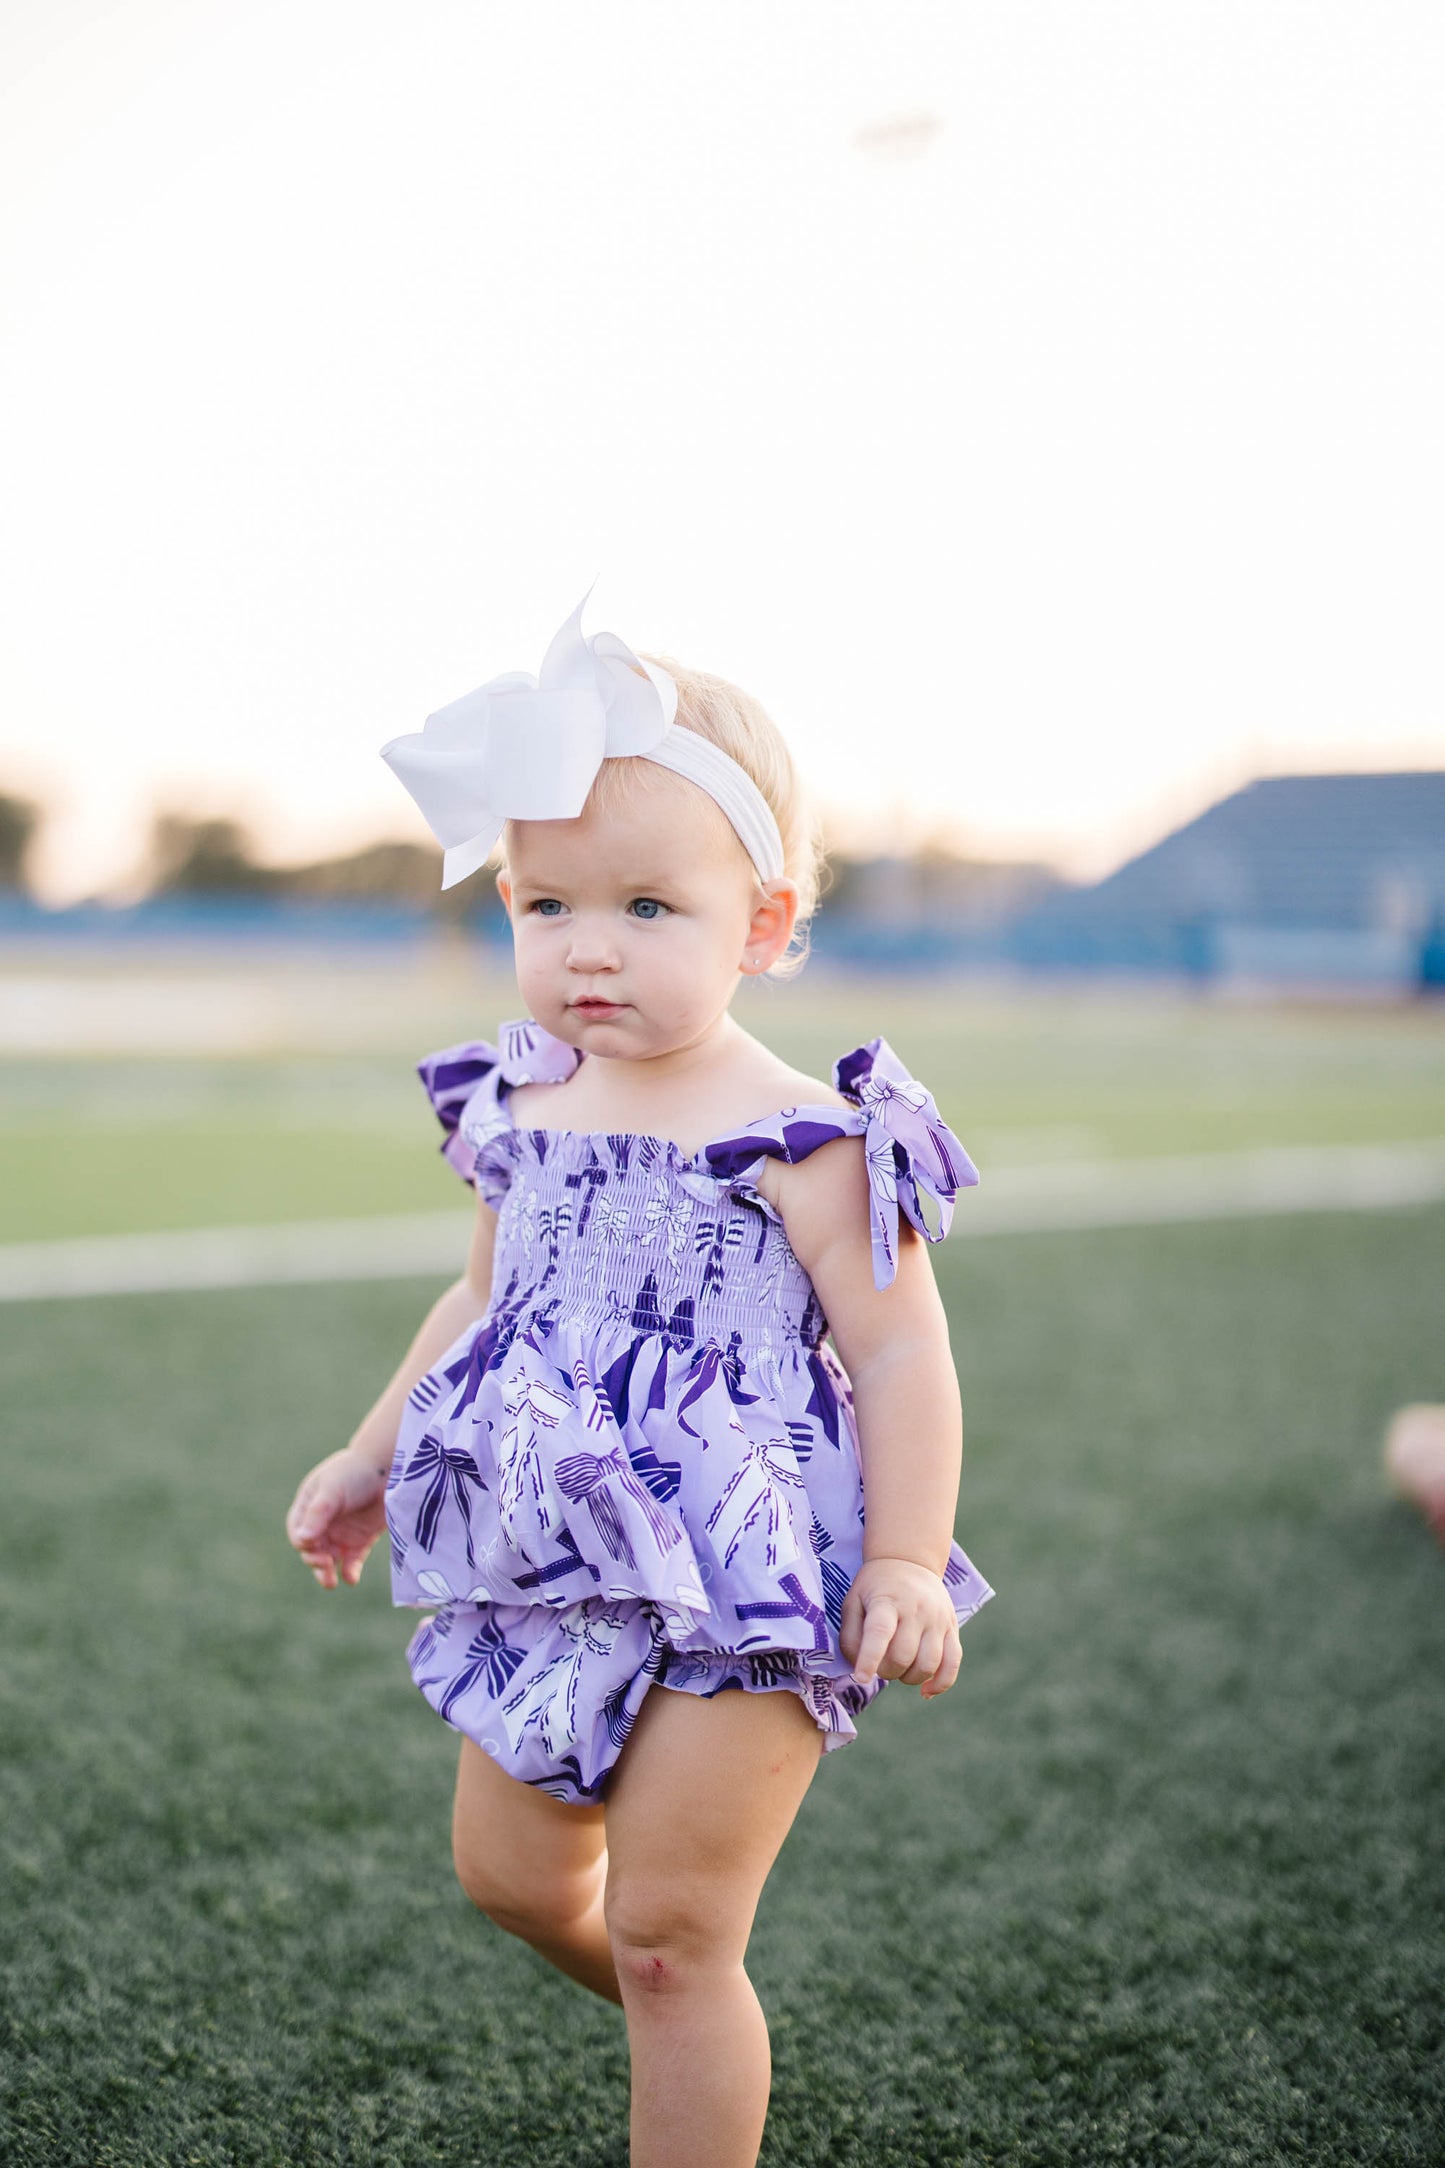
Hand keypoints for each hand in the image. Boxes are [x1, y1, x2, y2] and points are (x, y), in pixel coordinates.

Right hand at [285, 1446, 389, 1589]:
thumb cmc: (355, 1472)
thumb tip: (302, 1540)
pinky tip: (350, 1579)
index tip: (312, 1545)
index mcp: (309, 1507)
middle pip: (312, 1550)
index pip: (298, 1532)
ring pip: (329, 1560)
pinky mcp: (361, 1540)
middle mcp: (323, 1523)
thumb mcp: (333, 1490)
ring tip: (330, 1582)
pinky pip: (351, 1562)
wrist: (390, 1468)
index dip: (303, 1542)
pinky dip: (349, 1572)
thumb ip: (318, 1514)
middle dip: (314, 1560)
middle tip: (325, 1564)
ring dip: (327, 1572)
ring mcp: (342, 1533)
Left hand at [840, 1557, 962, 1699]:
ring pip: (928, 1664)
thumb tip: (860, 1670)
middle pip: (903, 1655)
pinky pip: (952, 1664)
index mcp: (887, 1601)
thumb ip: (851, 1637)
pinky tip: (925, 1691)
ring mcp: (937, 1619)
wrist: (908, 1560)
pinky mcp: (952, 1628)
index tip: (861, 1678)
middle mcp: (916, 1609)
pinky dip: (940, 1684)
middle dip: (886, 1671)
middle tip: (879, 1665)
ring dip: (909, 1678)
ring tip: (898, 1669)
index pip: (879, 1632)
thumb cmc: (875, 1588)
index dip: (869, 1658)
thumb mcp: (852, 1602)